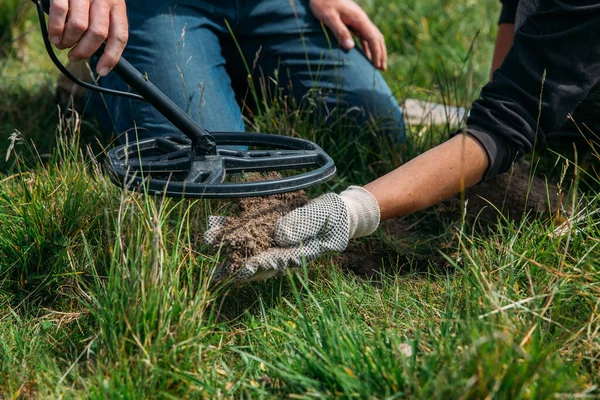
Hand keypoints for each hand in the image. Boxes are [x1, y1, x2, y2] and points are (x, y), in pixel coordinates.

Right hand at [48, 0, 127, 75]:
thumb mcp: (106, 4)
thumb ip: (105, 25)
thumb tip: (100, 55)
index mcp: (117, 6)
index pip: (120, 36)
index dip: (112, 57)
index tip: (102, 71)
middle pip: (98, 35)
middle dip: (85, 52)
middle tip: (74, 57)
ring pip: (79, 27)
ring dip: (68, 42)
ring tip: (62, 45)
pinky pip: (60, 12)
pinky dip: (55, 29)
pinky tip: (53, 37)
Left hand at [205, 186, 380, 282]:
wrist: (340, 212)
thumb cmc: (335, 217)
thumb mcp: (324, 217)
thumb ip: (303, 224)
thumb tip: (279, 235)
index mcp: (298, 255)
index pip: (275, 263)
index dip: (257, 266)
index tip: (241, 270)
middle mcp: (282, 251)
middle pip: (256, 260)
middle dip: (235, 263)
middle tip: (215, 271)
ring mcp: (275, 242)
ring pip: (249, 247)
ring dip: (229, 246)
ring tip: (208, 243)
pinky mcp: (269, 230)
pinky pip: (249, 230)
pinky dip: (233, 228)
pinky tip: (217, 224)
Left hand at [309, 0, 386, 69]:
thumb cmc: (322, 3)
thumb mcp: (328, 17)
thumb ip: (339, 31)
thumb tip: (350, 47)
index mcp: (358, 18)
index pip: (373, 37)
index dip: (377, 52)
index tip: (377, 65)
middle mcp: (361, 20)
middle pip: (377, 38)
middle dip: (381, 53)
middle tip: (382, 69)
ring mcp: (358, 21)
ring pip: (373, 37)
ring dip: (377, 51)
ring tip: (378, 66)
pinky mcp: (353, 23)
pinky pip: (365, 37)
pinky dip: (368, 47)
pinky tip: (368, 57)